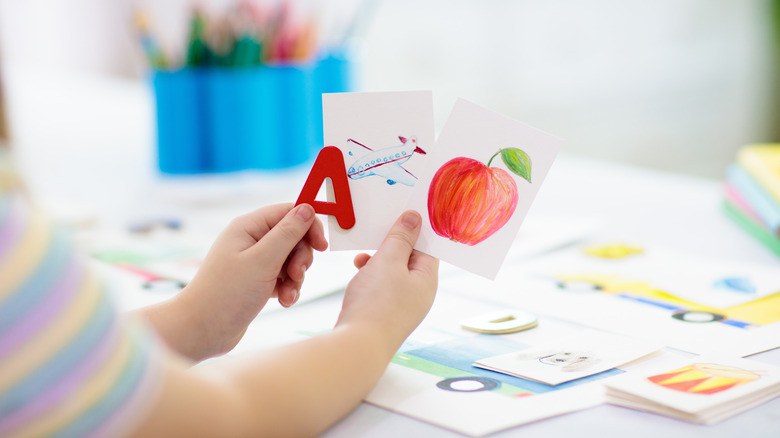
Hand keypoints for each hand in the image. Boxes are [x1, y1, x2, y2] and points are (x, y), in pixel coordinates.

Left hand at [166, 203, 327, 358]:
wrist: (201, 330)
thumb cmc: (226, 294)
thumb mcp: (263, 261)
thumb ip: (288, 234)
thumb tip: (307, 208)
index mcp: (248, 227)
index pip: (289, 212)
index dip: (308, 226)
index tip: (322, 247)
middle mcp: (250, 240)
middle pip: (293, 237)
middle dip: (301, 257)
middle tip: (297, 274)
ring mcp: (253, 261)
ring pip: (291, 259)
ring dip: (296, 277)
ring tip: (287, 294)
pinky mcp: (256, 280)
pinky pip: (283, 277)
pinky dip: (288, 288)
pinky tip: (284, 301)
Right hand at [337, 210, 438, 352]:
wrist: (357, 346)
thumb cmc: (376, 302)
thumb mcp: (389, 261)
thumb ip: (401, 238)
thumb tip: (415, 218)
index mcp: (427, 280)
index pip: (428, 248)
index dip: (415, 231)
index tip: (400, 215)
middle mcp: (419, 294)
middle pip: (410, 260)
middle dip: (392, 245)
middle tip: (375, 234)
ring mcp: (402, 306)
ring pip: (393, 273)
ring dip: (377, 261)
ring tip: (361, 258)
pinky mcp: (384, 314)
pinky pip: (381, 287)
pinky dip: (370, 277)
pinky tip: (357, 274)